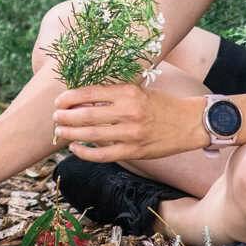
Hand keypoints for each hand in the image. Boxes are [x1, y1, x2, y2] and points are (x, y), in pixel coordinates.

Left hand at [52, 71, 204, 162]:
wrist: (190, 123)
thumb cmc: (161, 104)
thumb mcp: (139, 91)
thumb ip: (114, 95)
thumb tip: (82, 100)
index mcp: (129, 92)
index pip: (91, 93)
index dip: (70, 97)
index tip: (59, 100)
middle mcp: (129, 112)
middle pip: (86, 114)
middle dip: (65, 116)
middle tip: (55, 117)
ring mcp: (131, 134)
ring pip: (91, 135)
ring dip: (70, 133)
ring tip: (59, 130)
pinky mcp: (134, 151)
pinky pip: (103, 154)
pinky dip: (85, 152)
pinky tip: (75, 147)